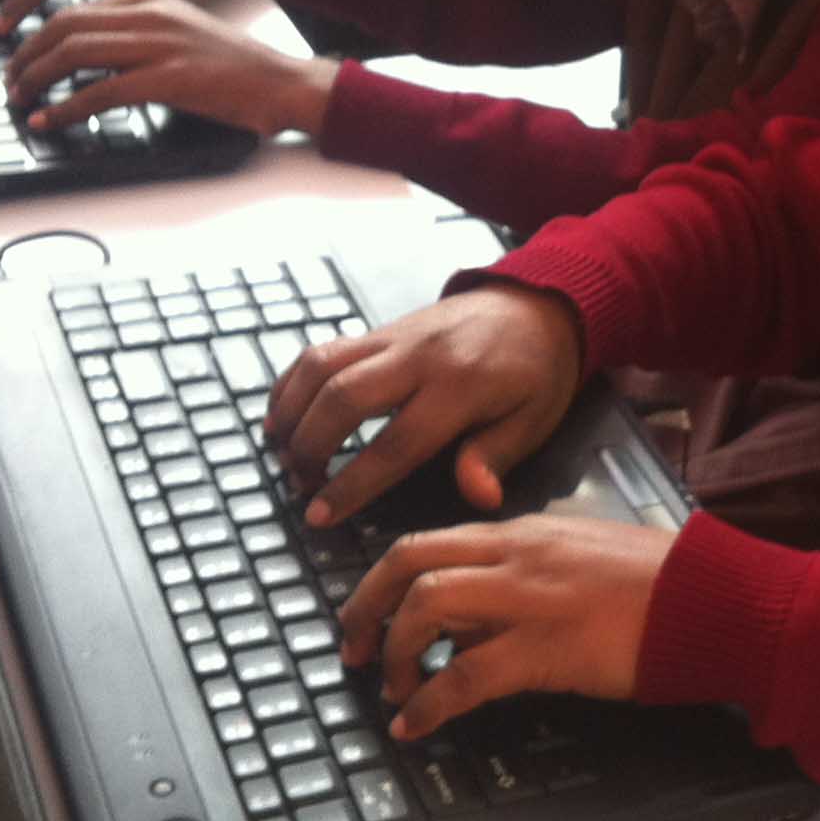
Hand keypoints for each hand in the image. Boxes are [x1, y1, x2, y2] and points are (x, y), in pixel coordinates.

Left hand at [0, 0, 336, 135]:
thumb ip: (136, 38)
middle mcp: (151, 14)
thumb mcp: (180, 36)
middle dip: (27, 54)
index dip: (37, 34)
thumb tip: (87, 63)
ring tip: (22, 100)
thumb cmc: (234, 69)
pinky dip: (67, 107)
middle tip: (10, 81)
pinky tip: (52, 120)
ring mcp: (159, 45)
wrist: (281, 83)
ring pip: (75, 52)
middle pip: (65, 25)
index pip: (76, 8)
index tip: (20, 58)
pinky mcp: (168, 78)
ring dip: (38, 78)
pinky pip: (101, 91)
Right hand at [262, 288, 584, 525]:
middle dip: (310, 447)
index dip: (352, 484)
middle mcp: (419, 357)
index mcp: (461, 388)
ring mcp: (394, 337)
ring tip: (283, 455)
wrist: (536, 304)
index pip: (396, 443)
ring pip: (322, 366)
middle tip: (301, 487)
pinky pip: (323, 349)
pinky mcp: (380, 328)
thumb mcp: (534, 420)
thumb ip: (496, 456)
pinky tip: (282, 416)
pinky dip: (293, 381)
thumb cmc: (537, 372)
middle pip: (343, 398)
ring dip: (292, 412)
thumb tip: (480, 497)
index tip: (319, 516)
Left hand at [337, 514, 674, 738]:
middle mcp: (517, 555)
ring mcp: (528, 599)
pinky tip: (416, 725)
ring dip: (395, 654)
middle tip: (352, 648)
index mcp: (525, 534)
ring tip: (395, 690)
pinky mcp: (545, 648)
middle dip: (365, 607)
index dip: (386, 579)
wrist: (712, 599)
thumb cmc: (661, 583)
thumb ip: (530, 574)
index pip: (433, 540)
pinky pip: (464, 675)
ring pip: (426, 608)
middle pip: (408, 562)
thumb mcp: (584, 557)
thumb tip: (485, 612)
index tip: (369, 612)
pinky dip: (428, 703)